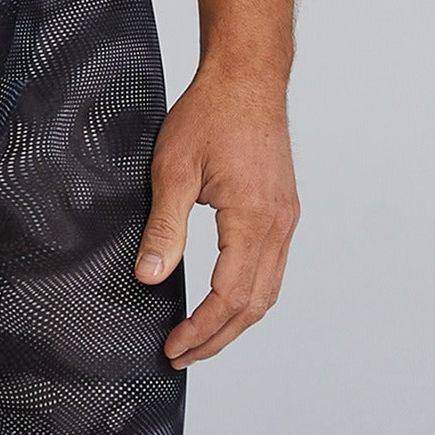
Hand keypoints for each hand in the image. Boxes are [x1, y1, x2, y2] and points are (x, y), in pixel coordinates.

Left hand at [134, 61, 299, 368]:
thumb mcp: (172, 170)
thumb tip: (149, 277)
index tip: (173, 347)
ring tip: (200, 340)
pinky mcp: (283, 211)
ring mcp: (286, 219)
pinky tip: (223, 302)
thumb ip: (164, 229)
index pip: (228, 295)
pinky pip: (271, 269)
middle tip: (181, 357)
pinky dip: (248, 296)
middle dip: (217, 337)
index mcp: (253, 219)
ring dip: (234, 322)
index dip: (200, 328)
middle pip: (253, 305)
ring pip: (268, 291)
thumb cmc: (209, 115)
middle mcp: (279, 225)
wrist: (247, 78)